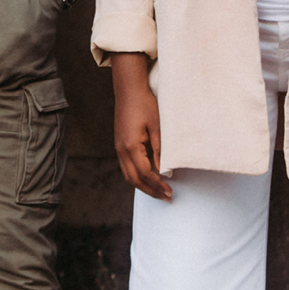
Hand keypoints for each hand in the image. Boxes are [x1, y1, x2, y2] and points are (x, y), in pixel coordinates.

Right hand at [108, 54, 168, 201]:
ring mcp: (118, 148)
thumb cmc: (145, 105)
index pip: (145, 173)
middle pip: (134, 179)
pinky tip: (148, 177)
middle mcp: (121, 150)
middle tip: (166, 197)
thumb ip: (160, 150)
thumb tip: (164, 170)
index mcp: (130, 146)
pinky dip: (137, 176)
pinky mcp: (120, 145)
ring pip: (128, 175)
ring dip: (143, 185)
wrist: (129, 91)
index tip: (170, 191)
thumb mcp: (157, 127)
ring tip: (158, 191)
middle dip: (150, 191)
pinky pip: (127, 167)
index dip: (158, 184)